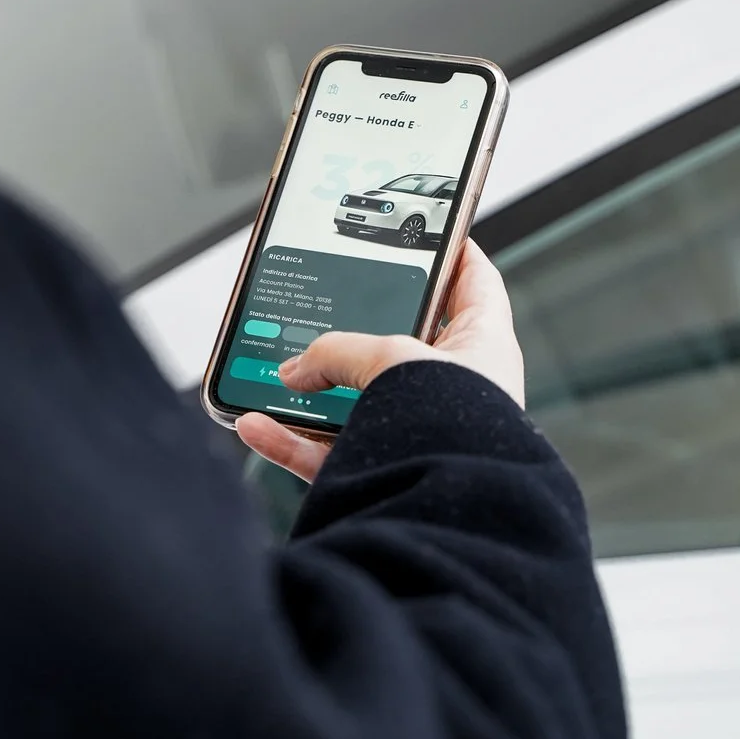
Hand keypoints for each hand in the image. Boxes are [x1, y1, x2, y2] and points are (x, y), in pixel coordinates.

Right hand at [236, 240, 523, 481]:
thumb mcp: (389, 357)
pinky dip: (290, 441)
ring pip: (357, 405)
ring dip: (313, 393)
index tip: (435, 236)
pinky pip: (329, 454)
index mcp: (483, 348)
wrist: (445, 502)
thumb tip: (293, 371)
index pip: (476, 285)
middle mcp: (458, 392)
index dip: (456, 254)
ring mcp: (420, 435)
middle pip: (403, 347)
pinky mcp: (386, 473)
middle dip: (364, 331)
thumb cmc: (455, 427)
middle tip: (332, 307)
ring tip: (278, 374)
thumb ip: (335, 353)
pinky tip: (256, 425)